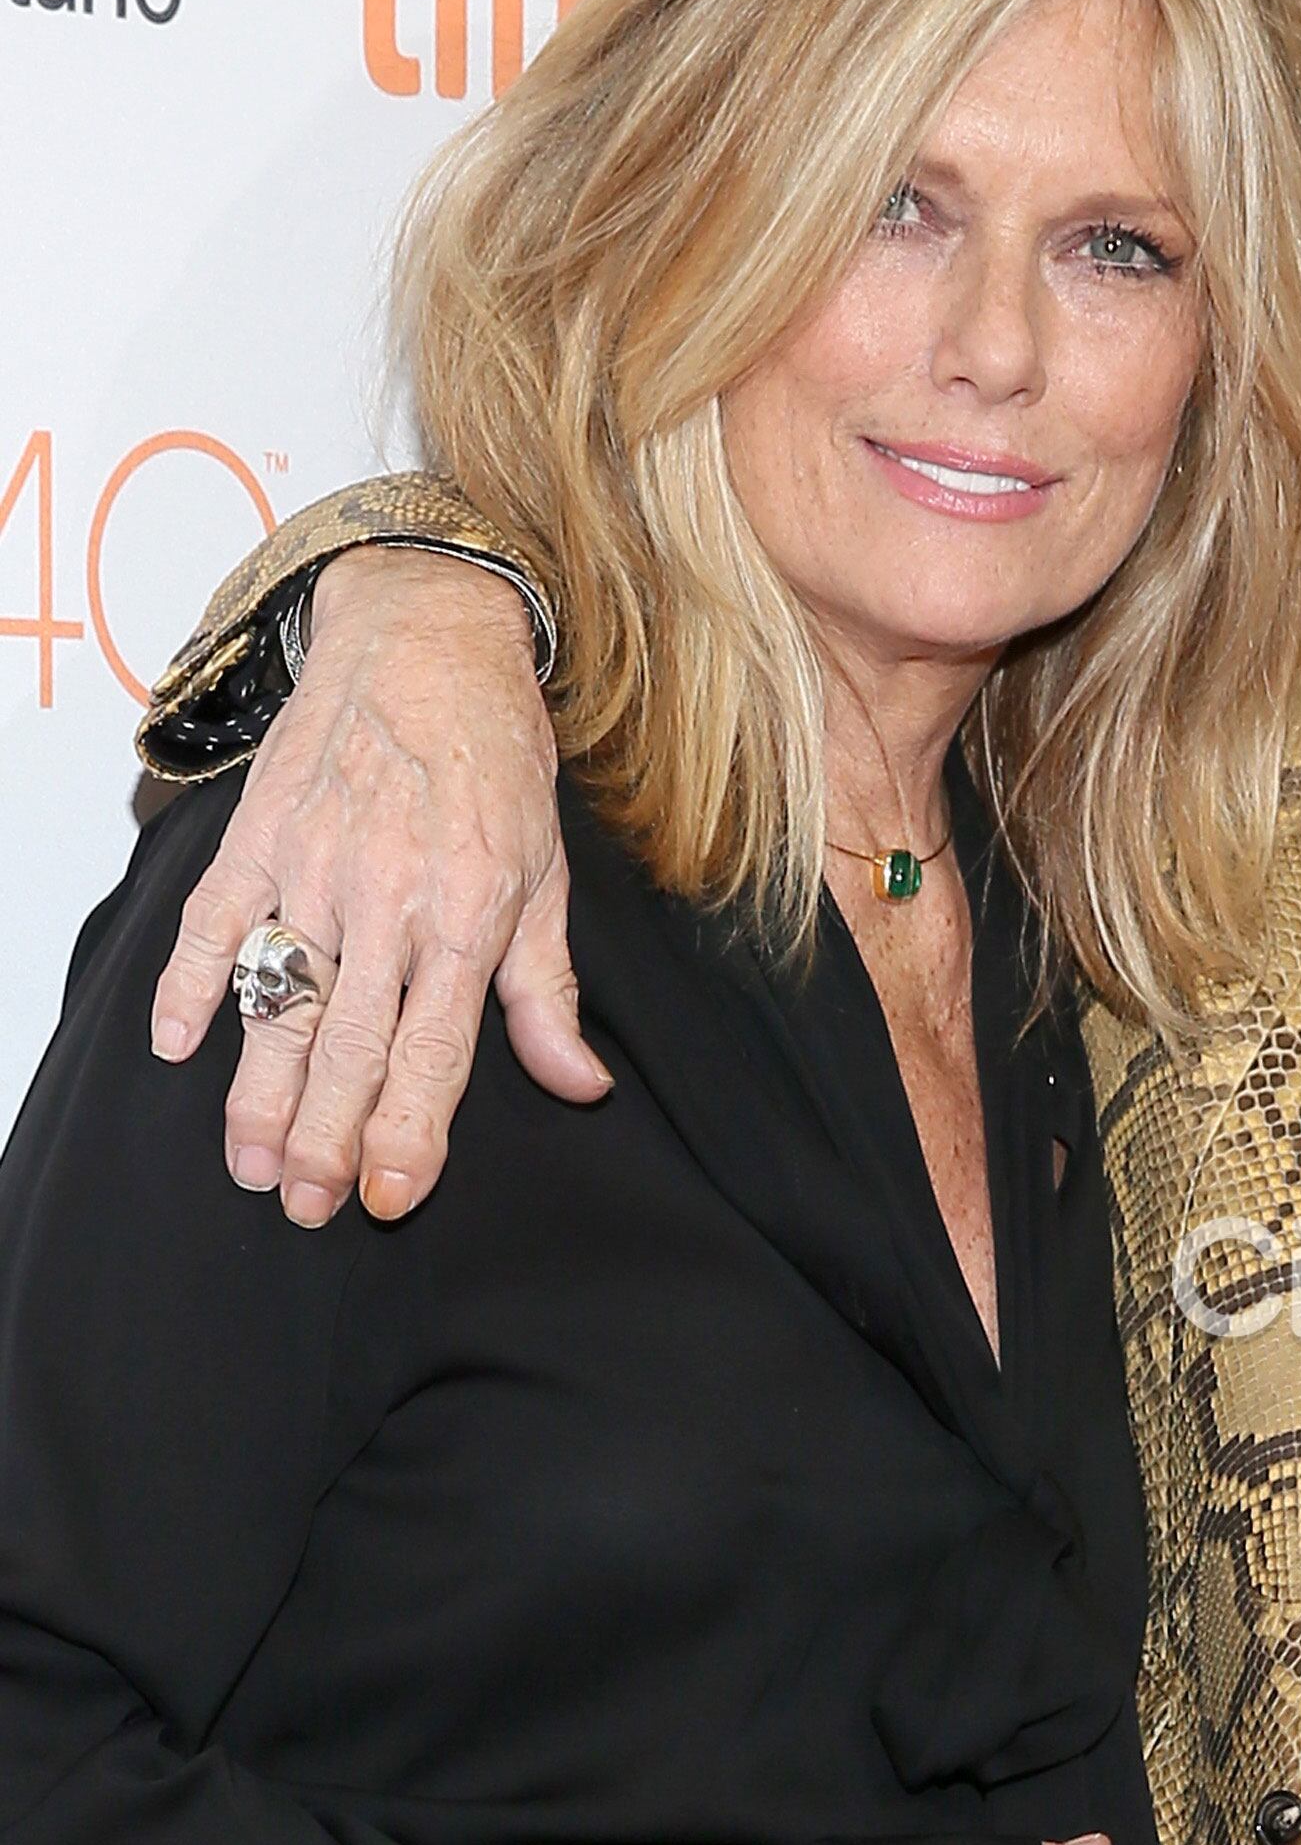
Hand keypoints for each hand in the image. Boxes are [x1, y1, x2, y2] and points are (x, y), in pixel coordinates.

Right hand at [148, 545, 603, 1225]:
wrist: (428, 638)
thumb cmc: (495, 762)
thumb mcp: (546, 877)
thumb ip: (546, 993)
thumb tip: (580, 1086)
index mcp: (466, 917)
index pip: (435, 1051)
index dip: (411, 1133)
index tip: (390, 1197)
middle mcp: (387, 900)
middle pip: (348, 1044)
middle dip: (326, 1138)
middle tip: (307, 1207)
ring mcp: (314, 866)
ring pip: (278, 999)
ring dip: (258, 1089)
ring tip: (250, 1163)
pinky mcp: (260, 833)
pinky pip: (213, 919)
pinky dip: (189, 981)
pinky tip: (177, 1044)